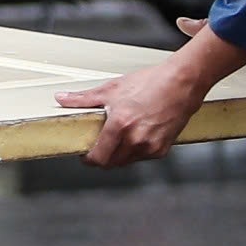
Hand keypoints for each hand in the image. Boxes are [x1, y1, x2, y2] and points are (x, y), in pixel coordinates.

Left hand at [55, 61, 211, 168]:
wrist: (182, 82)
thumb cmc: (152, 82)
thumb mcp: (113, 88)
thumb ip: (84, 99)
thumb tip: (62, 100)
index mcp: (120, 125)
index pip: (98, 157)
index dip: (88, 159)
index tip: (86, 155)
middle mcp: (135, 139)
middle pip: (111, 163)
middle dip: (102, 157)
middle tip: (99, 146)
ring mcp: (150, 146)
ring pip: (126, 162)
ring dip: (119, 155)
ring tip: (119, 137)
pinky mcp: (162, 149)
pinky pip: (142, 158)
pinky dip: (136, 151)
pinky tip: (137, 136)